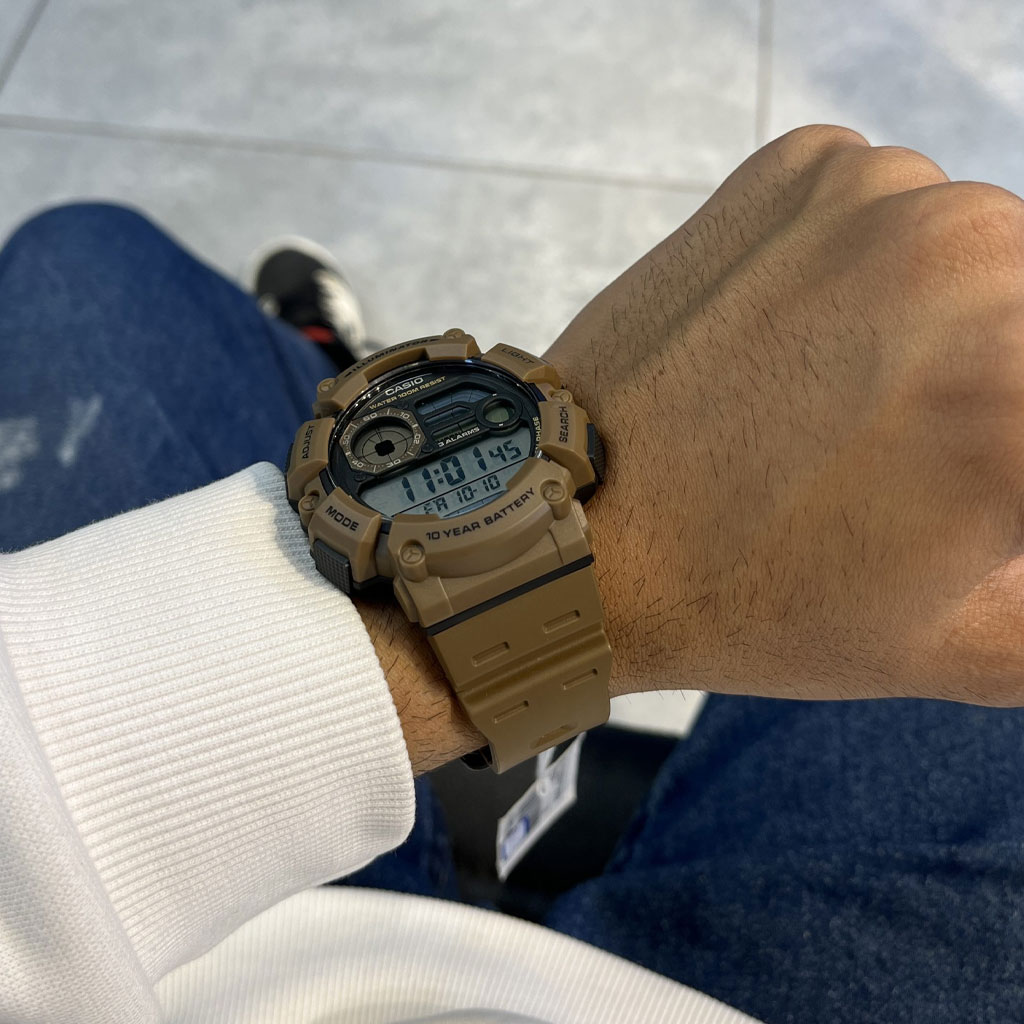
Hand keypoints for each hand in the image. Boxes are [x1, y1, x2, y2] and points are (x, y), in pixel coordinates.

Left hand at [550, 124, 1023, 706]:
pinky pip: (886, 205)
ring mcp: (878, 199)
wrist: (582, 527)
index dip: (1006, 455)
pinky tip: (797, 338)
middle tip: (913, 446)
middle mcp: (972, 263)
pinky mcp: (800, 169)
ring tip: (842, 397)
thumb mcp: (963, 645)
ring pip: (976, 251)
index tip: (968, 474)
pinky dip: (864, 263)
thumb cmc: (754, 601)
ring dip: (942, 315)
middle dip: (1002, 381)